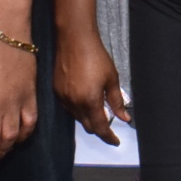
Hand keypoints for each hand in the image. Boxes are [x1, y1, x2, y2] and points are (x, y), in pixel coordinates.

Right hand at [55, 27, 127, 142]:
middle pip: (87, 126)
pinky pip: (68, 108)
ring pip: (77, 117)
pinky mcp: (56, 90)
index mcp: (90, 101)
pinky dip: (78, 110)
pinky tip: (84, 101)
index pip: (100, 128)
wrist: (74, 40)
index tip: (115, 141)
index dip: (109, 137)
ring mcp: (63, 97)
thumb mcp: (112, 79)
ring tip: (98, 111)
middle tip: (109, 126)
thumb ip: (117, 101)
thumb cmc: (96, 56)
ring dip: (88, 119)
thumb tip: (124, 118)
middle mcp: (74, 103)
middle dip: (99, 129)